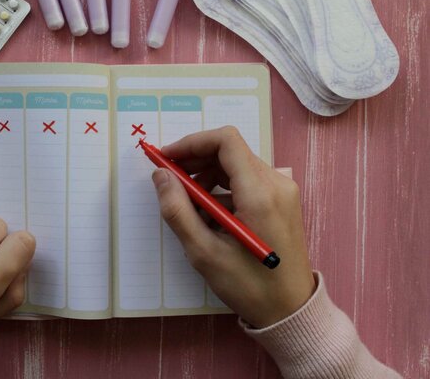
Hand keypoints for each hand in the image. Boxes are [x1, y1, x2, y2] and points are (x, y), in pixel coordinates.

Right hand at [151, 126, 314, 327]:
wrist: (291, 311)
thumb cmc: (249, 286)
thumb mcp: (204, 252)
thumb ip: (178, 210)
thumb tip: (160, 176)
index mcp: (260, 193)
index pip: (225, 141)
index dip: (192, 142)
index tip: (167, 157)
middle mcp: (276, 184)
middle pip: (230, 151)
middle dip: (195, 159)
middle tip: (169, 179)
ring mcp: (283, 191)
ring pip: (236, 165)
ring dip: (207, 176)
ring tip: (188, 205)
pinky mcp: (282, 201)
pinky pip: (247, 180)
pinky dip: (222, 188)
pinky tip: (209, 215)